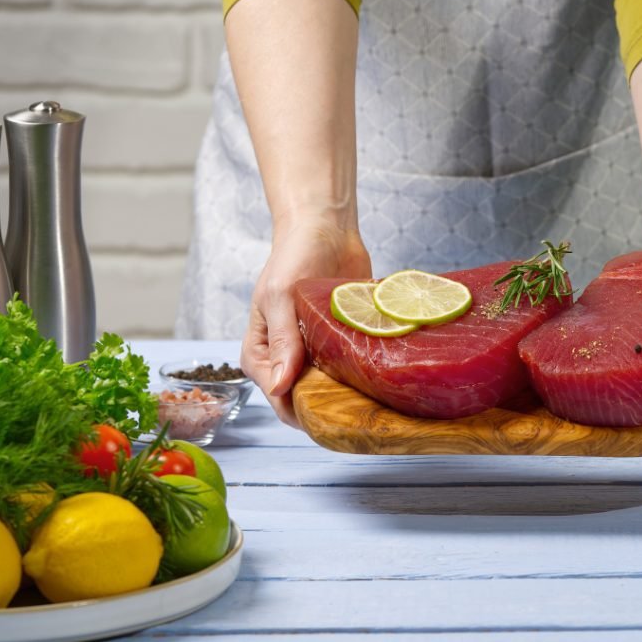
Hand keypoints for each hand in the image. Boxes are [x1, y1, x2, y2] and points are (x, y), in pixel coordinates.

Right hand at [240, 220, 370, 427]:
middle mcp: (286, 358)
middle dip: (329, 407)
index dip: (303, 411)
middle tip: (360, 407)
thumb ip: (281, 342)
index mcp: (260, 353)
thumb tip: (280, 388)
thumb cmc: (294, 256)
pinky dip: (364, 375)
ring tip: (373, 394)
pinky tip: (381, 376)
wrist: (326, 229)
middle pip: (305, 400)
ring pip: (331, 390)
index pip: (278, 399)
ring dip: (349, 394)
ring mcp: (314, 353)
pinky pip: (351, 370)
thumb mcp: (281, 297)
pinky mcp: (340, 343)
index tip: (333, 412)